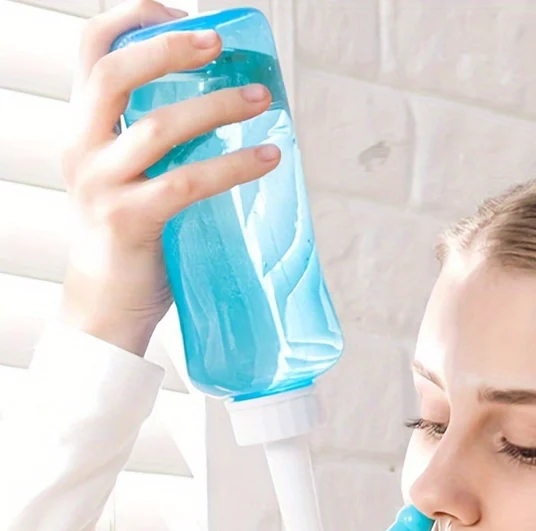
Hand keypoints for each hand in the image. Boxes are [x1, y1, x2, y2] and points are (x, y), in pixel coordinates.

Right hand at [59, 0, 280, 356]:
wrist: (105, 309)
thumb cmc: (130, 242)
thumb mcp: (128, 178)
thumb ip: (153, 143)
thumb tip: (220, 108)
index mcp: (82, 130)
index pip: (91, 51)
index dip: (132, 19)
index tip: (182, 14)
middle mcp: (81, 149)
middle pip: (113, 73)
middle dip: (169, 48)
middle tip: (220, 42)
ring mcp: (102, 186)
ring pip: (158, 127)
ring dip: (216, 107)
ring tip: (262, 99)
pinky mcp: (130, 222)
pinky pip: (187, 182)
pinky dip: (233, 166)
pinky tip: (268, 160)